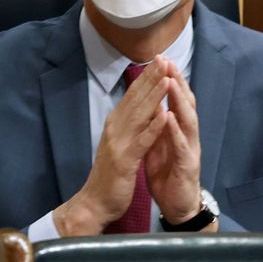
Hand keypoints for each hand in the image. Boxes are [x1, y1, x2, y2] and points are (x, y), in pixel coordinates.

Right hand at [54, 61, 169, 235]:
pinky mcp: (124, 160)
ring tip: (167, 78)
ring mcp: (118, 143)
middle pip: (135, 99)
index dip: (146, 78)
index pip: (133, 96)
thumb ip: (128, 127)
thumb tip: (139, 109)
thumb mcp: (119, 145)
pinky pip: (142, 141)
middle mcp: (115, 129)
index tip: (160, 60)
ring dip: (154, 96)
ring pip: (139, 115)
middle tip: (165, 58)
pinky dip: (153, 127)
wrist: (94, 202)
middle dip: (151, 78)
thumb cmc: (109, 176)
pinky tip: (164, 115)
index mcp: (115, 124)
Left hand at [143, 57, 206, 224]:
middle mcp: (188, 136)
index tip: (160, 60)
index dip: (170, 80)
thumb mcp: (160, 146)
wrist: (178, 206)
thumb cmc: (169, 175)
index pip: (176, 101)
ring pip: (188, 120)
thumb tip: (152, 105)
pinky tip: (170, 117)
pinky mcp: (187, 166)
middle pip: (185, 104)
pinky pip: (181, 146)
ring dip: (179, 100)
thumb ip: (158, 126)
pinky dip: (176, 131)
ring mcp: (190, 150)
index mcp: (179, 131)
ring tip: (172, 82)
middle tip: (168, 62)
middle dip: (177, 82)